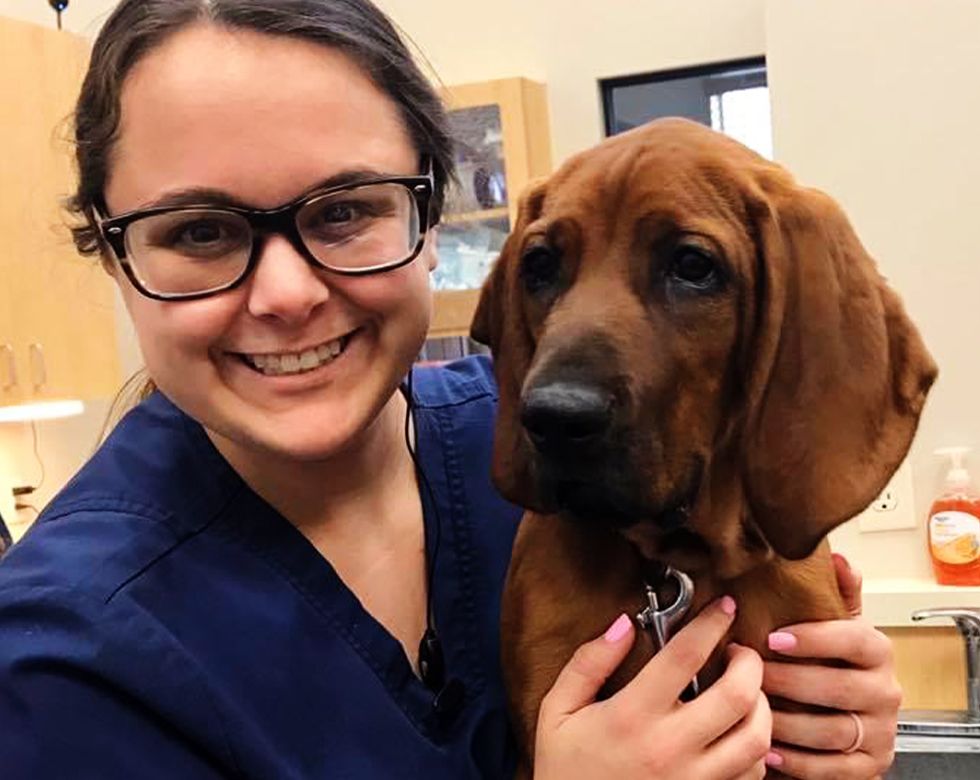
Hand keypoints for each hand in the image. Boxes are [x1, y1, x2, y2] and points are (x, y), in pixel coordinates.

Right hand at [534, 597, 771, 779]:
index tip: (723, 607)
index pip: (684, 656)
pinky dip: (756, 750)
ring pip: (756, 739)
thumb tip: (624, 625)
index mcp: (631, 717)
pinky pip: (752, 776)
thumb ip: (588, 663)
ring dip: (761, 707)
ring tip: (746, 692)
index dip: (711, 623)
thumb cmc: (566, 769)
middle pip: (737, 696)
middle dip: (751, 662)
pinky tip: (739, 735)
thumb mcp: (557, 711)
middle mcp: (669, 749)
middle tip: (741, 651)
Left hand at [762, 554, 900, 778]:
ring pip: (830, 729)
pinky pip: (830, 768)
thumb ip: (835, 595)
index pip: (855, 640)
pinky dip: (795, 760)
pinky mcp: (867, 767)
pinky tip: (766, 749)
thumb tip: (838, 558)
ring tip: (749, 709)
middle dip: (788, 680)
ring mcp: (878, 732)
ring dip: (784, 720)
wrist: (837, 720)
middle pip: (838, 687)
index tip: (773, 638)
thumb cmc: (827, 665)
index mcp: (876, 652)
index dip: (815, 638)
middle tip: (749, 674)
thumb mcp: (831, 626)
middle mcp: (885, 692)